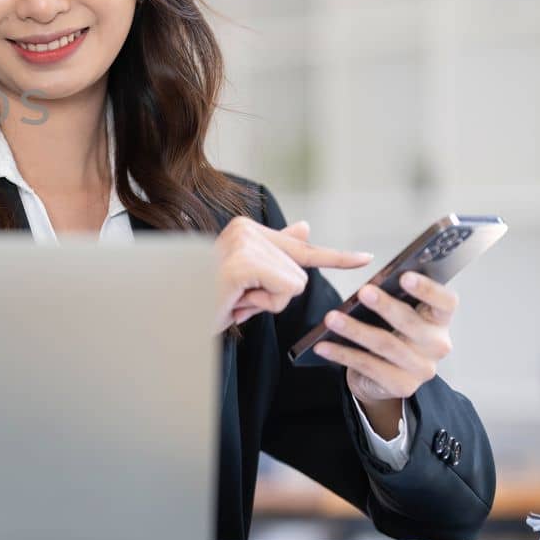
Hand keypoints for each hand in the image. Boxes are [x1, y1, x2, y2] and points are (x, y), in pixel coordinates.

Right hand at [213, 217, 373, 333]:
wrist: (174, 312)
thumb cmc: (208, 298)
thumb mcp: (248, 280)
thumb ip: (276, 256)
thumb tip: (305, 227)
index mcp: (247, 230)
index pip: (301, 247)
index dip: (336, 257)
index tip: (366, 258)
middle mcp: (246, 229)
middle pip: (299, 273)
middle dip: (274, 297)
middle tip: (239, 299)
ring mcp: (244, 244)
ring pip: (294, 285)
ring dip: (267, 303)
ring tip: (235, 300)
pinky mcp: (244, 264)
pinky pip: (285, 290)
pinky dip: (265, 304)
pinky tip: (237, 301)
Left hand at [312, 272, 457, 405]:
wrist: (384, 376)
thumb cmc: (391, 333)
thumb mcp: (396, 314)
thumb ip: (392, 297)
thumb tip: (370, 284)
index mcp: (439, 320)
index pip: (445, 302)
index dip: (427, 289)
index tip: (405, 276)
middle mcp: (437, 345)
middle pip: (411, 323)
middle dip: (385, 306)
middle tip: (363, 292)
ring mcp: (422, 368)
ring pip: (385, 344)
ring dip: (355, 330)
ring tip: (331, 318)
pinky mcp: (402, 385)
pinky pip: (368, 366)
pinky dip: (342, 354)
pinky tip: (322, 345)